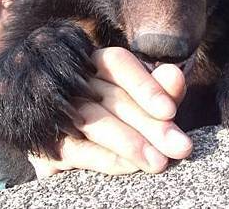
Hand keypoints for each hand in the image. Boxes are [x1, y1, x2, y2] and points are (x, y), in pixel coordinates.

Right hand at [28, 47, 191, 177]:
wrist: (76, 152)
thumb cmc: (121, 120)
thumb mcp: (145, 104)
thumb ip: (161, 90)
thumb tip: (175, 76)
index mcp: (94, 62)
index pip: (117, 63)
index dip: (145, 85)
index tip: (171, 110)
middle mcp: (71, 80)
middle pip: (112, 97)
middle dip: (150, 124)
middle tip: (181, 147)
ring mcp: (54, 111)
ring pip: (93, 120)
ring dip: (130, 143)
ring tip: (160, 161)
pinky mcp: (47, 144)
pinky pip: (77, 149)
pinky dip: (107, 158)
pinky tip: (131, 166)